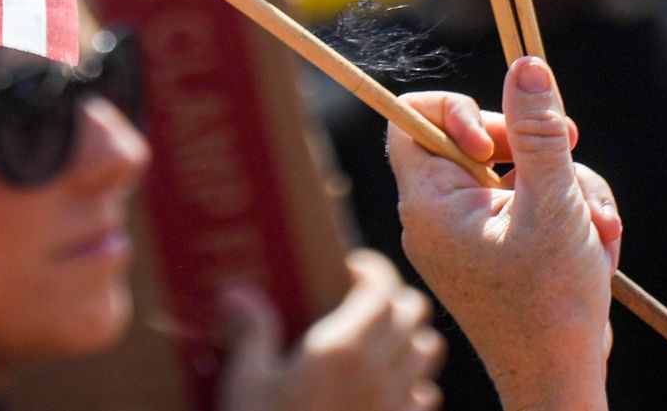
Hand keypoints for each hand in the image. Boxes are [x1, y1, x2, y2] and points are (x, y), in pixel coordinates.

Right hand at [217, 249, 443, 410]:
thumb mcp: (247, 382)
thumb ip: (253, 331)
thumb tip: (238, 292)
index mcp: (340, 348)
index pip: (382, 286)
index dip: (373, 269)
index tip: (352, 269)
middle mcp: (378, 372)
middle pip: (414, 311)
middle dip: (393, 299)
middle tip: (363, 303)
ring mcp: (395, 406)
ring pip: (428, 350)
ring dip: (409, 338)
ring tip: (379, 342)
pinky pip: (425, 397)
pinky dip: (413, 384)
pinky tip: (384, 390)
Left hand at [387, 58, 621, 410]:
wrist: (562, 381)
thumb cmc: (550, 304)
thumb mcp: (552, 205)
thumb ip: (539, 132)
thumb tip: (526, 66)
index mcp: (430, 203)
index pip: (410, 119)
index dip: (456, 108)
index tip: (500, 138)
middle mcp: (441, 214)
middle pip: (481, 139)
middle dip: (539, 148)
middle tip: (573, 150)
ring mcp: (472, 233)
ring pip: (519, 170)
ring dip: (569, 187)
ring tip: (598, 227)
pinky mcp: (502, 248)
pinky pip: (532, 203)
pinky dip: (568, 215)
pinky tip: (596, 246)